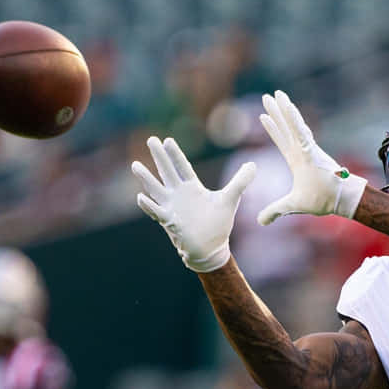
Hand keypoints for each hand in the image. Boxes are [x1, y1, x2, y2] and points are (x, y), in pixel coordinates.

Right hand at [132, 136, 255, 272]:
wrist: (211, 249)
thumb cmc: (218, 224)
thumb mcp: (230, 199)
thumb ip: (240, 181)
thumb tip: (253, 165)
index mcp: (192, 188)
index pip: (182, 167)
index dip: (175, 154)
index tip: (167, 140)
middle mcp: (179, 195)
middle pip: (167, 172)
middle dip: (159, 157)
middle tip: (150, 139)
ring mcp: (172, 208)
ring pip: (156, 189)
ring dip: (146, 178)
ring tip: (135, 165)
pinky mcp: (169, 222)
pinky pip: (156, 212)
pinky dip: (149, 205)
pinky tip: (140, 197)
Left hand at [257, 90, 366, 225]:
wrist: (341, 200)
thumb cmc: (323, 201)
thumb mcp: (293, 206)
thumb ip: (275, 211)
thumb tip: (260, 221)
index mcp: (297, 160)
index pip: (281, 141)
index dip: (273, 129)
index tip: (263, 116)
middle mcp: (302, 151)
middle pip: (285, 127)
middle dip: (276, 112)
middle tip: (267, 96)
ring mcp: (308, 149)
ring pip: (293, 124)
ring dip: (284, 109)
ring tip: (276, 94)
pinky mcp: (312, 150)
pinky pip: (301, 131)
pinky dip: (295, 119)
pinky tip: (288, 106)